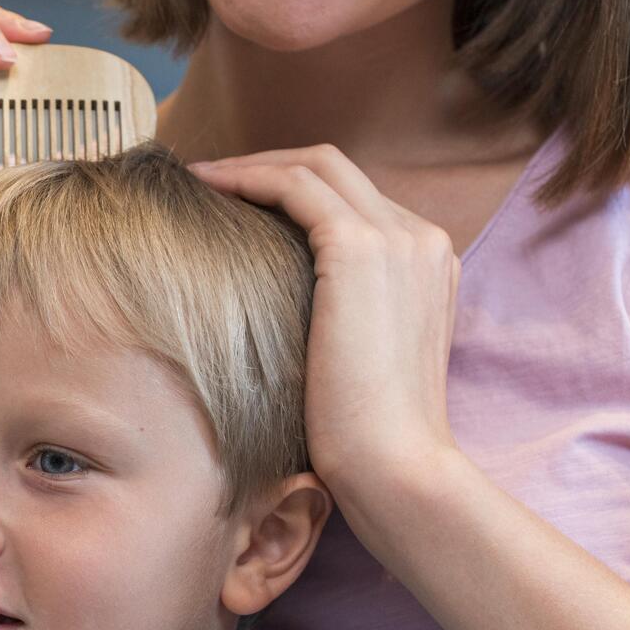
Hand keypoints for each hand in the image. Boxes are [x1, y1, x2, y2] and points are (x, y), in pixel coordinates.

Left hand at [186, 146, 461, 500]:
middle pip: (337, 170)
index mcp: (428, 264)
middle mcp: (422, 239)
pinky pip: (295, 186)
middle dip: (271, 165)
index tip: (242, 204)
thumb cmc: (366, 437)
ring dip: (253, 164)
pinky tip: (207, 188)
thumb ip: (342, 320)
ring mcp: (397, 238)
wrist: (395, 464)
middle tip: (214, 179)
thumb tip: (282, 315)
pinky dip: (248, 178)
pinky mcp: (361, 247)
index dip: (294, 193)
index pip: (357, 200)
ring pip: (315, 166)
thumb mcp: (361, 361)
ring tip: (201, 178)